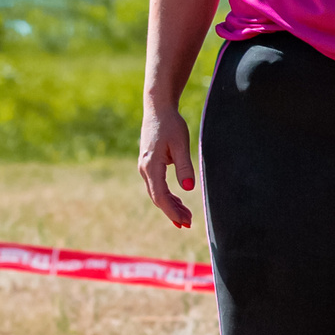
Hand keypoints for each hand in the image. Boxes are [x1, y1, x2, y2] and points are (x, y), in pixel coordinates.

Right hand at [138, 100, 196, 227]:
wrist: (157, 110)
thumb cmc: (171, 124)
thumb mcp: (181, 144)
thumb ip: (184, 166)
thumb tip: (189, 189)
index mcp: (151, 165)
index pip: (160, 195)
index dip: (172, 210)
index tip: (184, 221)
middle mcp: (145, 169)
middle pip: (158, 197)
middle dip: (172, 212)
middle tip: (188, 224)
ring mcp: (146, 168)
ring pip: (157, 193)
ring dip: (171, 206)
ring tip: (186, 218)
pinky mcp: (150, 165)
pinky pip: (158, 186)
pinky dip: (168, 196)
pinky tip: (178, 203)